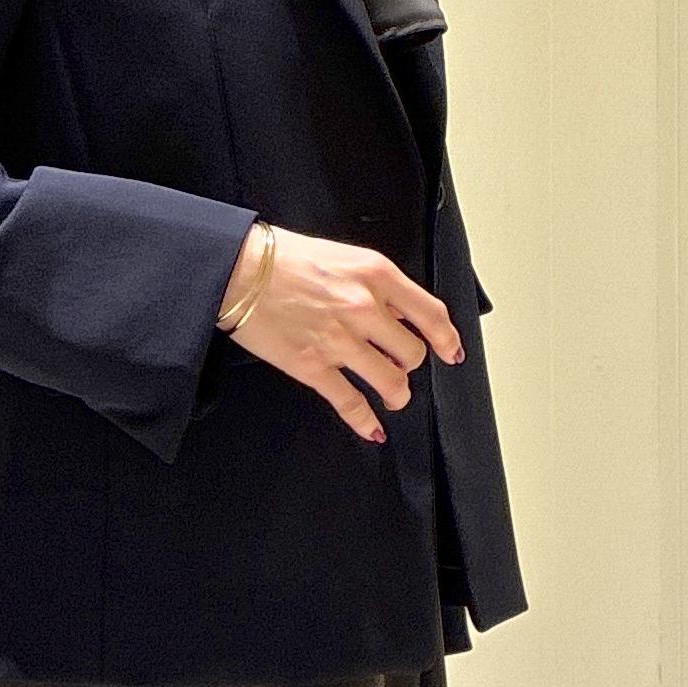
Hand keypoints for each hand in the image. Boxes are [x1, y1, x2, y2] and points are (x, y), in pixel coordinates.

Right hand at [218, 222, 464, 442]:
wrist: (237, 269)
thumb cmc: (282, 258)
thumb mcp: (342, 256)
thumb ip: (374, 284)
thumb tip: (395, 312)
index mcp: (376, 276)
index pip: (431, 314)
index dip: (446, 338)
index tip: (450, 351)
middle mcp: (364, 308)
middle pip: (412, 353)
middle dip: (409, 364)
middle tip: (402, 366)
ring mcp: (340, 341)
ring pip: (391, 382)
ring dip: (397, 394)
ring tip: (394, 396)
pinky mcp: (313, 367)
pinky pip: (350, 402)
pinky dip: (365, 421)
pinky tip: (372, 429)